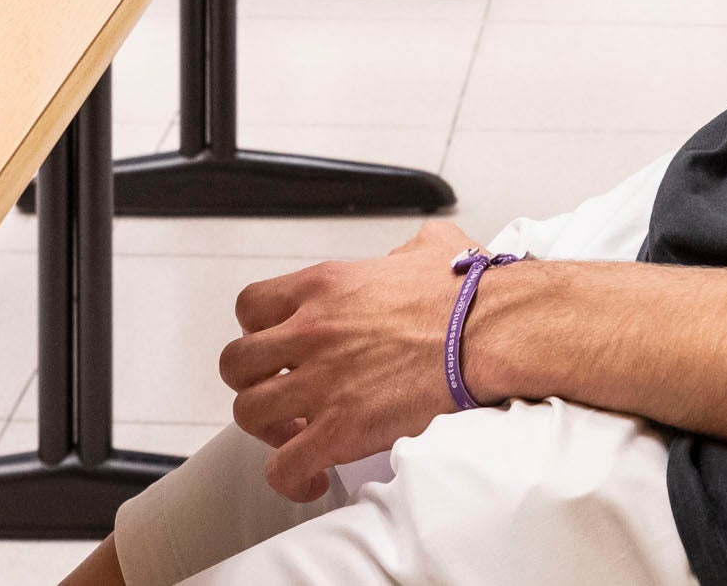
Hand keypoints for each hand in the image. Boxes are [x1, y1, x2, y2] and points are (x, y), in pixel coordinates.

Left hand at [219, 221, 478, 499]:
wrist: (490, 331)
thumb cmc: (469, 294)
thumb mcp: (428, 248)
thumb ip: (402, 253)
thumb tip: (408, 258)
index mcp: (324, 286)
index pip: (250, 307)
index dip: (258, 333)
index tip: (278, 349)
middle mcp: (311, 331)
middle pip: (236, 364)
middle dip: (255, 384)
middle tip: (283, 396)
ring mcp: (322, 381)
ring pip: (249, 414)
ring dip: (269, 431)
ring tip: (296, 437)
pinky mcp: (342, 428)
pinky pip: (284, 466)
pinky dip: (291, 478)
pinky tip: (313, 477)